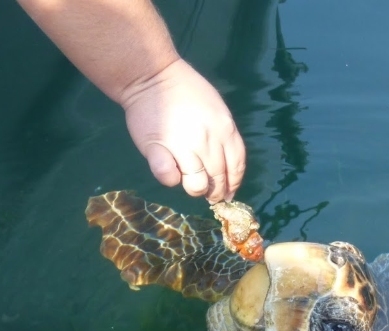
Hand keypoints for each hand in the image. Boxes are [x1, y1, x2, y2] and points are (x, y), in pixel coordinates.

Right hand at [121, 58, 245, 202]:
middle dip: (216, 192)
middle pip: (218, 179)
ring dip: (196, 189)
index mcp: (225, 130)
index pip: (237, 166)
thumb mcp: (217, 109)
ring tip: (192, 185)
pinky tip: (172, 172)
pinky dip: (172, 179)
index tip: (229, 193)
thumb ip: (224, 135)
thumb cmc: (186, 91)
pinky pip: (169, 177)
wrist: (151, 76)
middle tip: (210, 196)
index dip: (234, 184)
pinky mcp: (157, 150)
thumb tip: (228, 166)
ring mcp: (183, 146)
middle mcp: (208, 141)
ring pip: (196, 184)